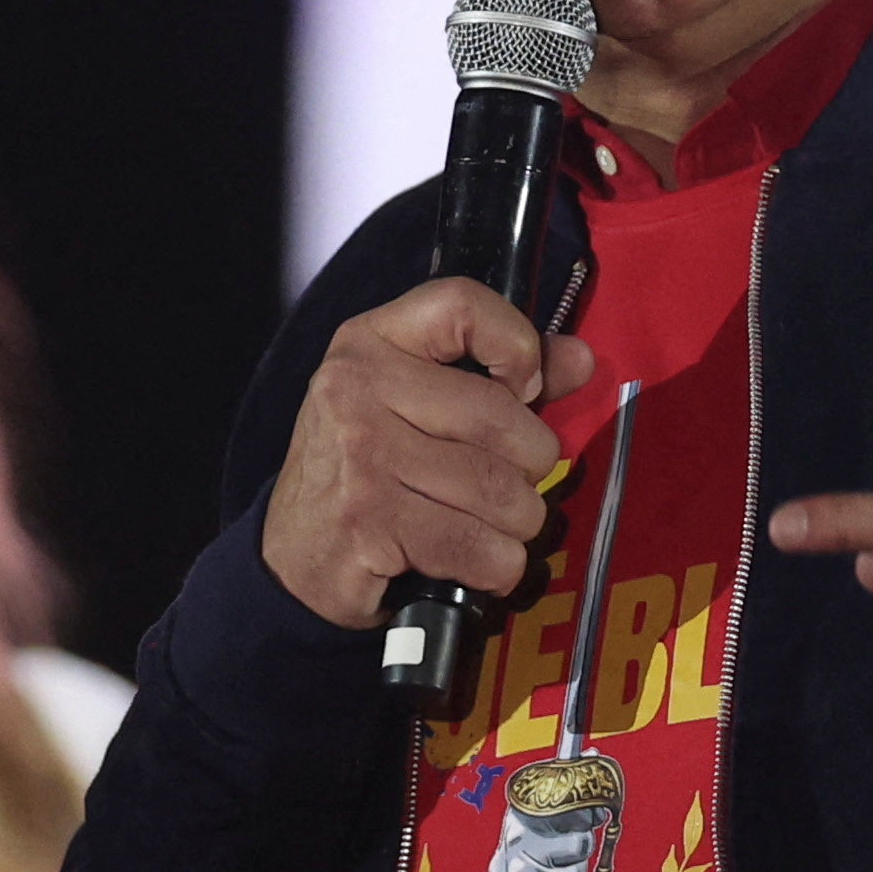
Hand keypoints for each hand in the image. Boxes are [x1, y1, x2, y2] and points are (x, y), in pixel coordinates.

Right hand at [261, 278, 592, 627]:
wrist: (293, 558)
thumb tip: (579, 358)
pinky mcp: (371, 526)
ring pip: (501, 491)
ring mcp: (362, 459)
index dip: (518, 344)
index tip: (523, 388)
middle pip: (502, 418)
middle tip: (511, 482)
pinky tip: (480, 563)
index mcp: (371, 340)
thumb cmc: (370, 469)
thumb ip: (502, 374)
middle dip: (531, 465)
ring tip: (495, 526)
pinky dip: (498, 566)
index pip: (463, 305)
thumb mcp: (419, 403)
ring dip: (518, 524)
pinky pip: (479, 547)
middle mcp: (357, 388)